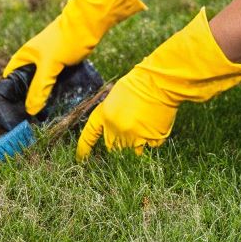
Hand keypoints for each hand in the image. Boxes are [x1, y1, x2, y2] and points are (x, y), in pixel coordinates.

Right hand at [2, 0, 145, 115]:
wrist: (88, 25)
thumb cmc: (64, 41)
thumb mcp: (49, 65)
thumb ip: (39, 87)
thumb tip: (30, 110)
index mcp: (25, 56)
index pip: (10, 77)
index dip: (9, 93)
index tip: (14, 110)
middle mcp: (34, 59)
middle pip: (26, 82)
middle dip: (28, 98)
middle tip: (32, 117)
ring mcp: (48, 62)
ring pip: (42, 83)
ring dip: (43, 95)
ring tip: (45, 114)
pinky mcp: (61, 64)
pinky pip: (54, 81)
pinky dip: (54, 90)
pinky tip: (58, 102)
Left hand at [77, 8, 240, 158]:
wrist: (159, 82)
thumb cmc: (138, 84)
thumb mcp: (116, 97)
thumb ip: (112, 116)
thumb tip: (115, 131)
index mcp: (104, 115)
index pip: (89, 136)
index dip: (84, 148)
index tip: (81, 158)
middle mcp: (115, 129)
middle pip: (112, 148)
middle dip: (118, 143)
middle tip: (129, 130)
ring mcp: (133, 136)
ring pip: (131, 150)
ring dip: (136, 142)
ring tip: (144, 124)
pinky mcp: (150, 139)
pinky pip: (150, 146)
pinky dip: (152, 139)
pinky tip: (156, 123)